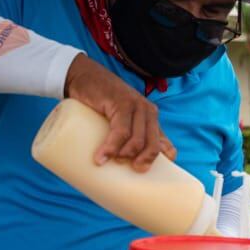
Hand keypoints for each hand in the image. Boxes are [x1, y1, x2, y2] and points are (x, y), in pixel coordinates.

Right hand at [64, 54, 175, 171]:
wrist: (84, 77)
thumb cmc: (100, 103)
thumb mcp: (118, 119)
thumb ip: (126, 133)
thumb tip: (123, 163)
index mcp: (151, 118)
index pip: (165, 144)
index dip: (161, 161)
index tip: (146, 172)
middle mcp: (147, 111)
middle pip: (153, 145)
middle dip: (143, 162)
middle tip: (129, 169)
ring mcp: (136, 106)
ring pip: (137, 140)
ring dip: (122, 155)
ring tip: (107, 161)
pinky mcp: (121, 103)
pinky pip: (120, 131)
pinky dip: (111, 147)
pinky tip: (101, 157)